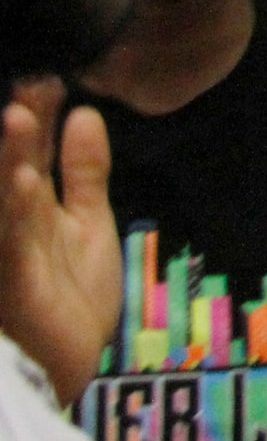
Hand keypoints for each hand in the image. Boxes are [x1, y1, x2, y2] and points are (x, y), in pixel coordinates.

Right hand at [0, 83, 118, 400]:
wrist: (68, 366)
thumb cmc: (67, 296)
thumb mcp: (85, 223)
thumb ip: (84, 172)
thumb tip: (83, 114)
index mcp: (26, 208)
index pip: (27, 153)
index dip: (35, 115)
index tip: (48, 75)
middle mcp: (9, 226)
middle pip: (10, 170)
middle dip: (17, 130)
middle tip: (30, 85)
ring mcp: (8, 255)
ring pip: (5, 201)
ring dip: (10, 160)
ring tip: (18, 117)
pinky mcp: (13, 286)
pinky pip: (12, 245)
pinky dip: (18, 214)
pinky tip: (27, 184)